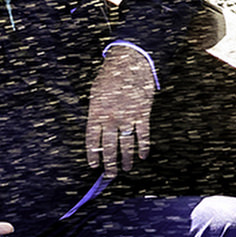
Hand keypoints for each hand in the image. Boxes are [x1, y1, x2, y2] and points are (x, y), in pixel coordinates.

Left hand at [87, 47, 156, 172]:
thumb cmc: (110, 75)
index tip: (94, 165)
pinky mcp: (143, 113)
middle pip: (109, 147)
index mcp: (96, 112)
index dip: (93, 155)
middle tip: (110, 175)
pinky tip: (143, 156)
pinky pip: (143, 135)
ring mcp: (127, 116)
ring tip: (126, 169)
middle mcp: (111, 117)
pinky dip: (143, 147)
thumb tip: (97, 132)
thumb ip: (96, 112)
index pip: (92, 140)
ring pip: (126, 144)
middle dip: (109, 164)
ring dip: (126, 159)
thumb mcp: (96, 92)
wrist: (130, 61)